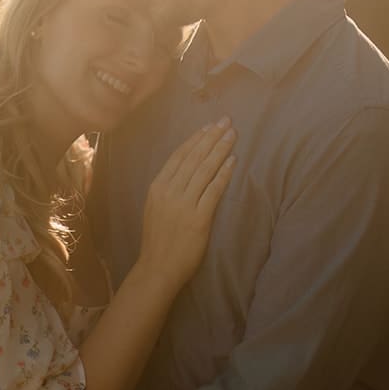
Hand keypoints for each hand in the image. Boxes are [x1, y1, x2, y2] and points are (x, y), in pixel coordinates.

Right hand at [136, 118, 236, 287]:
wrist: (158, 267)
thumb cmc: (158, 240)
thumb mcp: (155, 208)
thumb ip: (169, 189)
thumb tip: (186, 171)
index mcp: (157, 187)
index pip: (179, 156)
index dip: (196, 139)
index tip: (209, 126)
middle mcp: (169, 191)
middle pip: (194, 158)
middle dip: (211, 137)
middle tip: (226, 121)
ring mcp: (183, 204)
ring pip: (204, 170)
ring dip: (220, 150)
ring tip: (232, 135)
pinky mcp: (198, 218)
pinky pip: (213, 190)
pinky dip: (224, 174)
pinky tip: (233, 161)